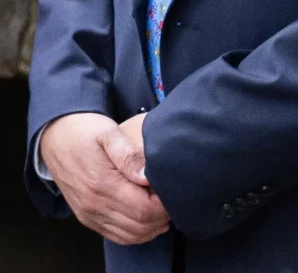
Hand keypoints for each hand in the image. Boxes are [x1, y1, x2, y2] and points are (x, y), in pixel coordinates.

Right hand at [40, 112, 169, 244]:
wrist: (55, 136)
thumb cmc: (84, 130)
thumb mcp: (108, 132)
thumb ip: (128, 155)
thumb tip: (147, 177)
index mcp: (101, 184)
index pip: (143, 209)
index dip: (164, 204)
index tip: (174, 190)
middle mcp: (94, 206)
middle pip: (139, 226)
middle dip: (162, 216)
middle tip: (174, 198)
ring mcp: (89, 215)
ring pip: (129, 236)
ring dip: (152, 227)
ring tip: (165, 208)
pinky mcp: (87, 218)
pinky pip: (116, 235)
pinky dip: (136, 233)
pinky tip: (149, 220)